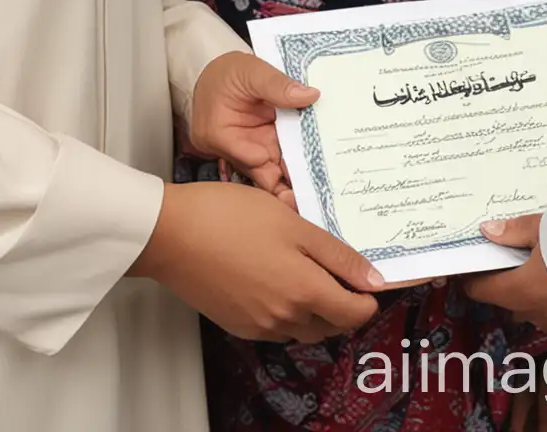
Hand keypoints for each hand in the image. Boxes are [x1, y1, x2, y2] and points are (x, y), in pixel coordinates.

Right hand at [130, 180, 384, 342]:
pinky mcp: (237, 324)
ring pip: (304, 329)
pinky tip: (276, 278)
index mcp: (303, 292)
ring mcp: (259, 326)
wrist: (172, 234)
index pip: (354, 314)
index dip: (366, 297)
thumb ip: (335, 255)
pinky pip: (276, 328)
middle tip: (338, 269)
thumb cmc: (231, 217)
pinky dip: (287, 312)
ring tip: (306, 270)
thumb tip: (374, 281)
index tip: (366, 276)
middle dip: (343, 304)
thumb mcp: (292, 224)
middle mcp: (284, 318)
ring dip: (315, 310)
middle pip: (331, 325)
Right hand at [189, 51, 315, 195]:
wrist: (220, 73)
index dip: (280, 166)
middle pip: (263, 175)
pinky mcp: (261, 146)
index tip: (308, 168)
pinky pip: (278, 160)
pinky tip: (316, 168)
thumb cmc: (226, 72)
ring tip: (324, 180)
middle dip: (290, 182)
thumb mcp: (251, 70)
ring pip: (274, 171)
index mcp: (219, 135)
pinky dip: (295, 162)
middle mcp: (232, 150)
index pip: (252, 160)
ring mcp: (249, 150)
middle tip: (319, 187)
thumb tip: (309, 95)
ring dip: (296, 173)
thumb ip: (278, 84)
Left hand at [463, 177, 546, 340]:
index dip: (473, 276)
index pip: (482, 290)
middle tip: (512, 255)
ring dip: (533, 291)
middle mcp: (539, 315)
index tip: (472, 263)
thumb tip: (488, 230)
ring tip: (545, 264)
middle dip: (507, 280)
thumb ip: (517, 230)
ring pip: (534, 308)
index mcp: (523, 290)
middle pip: (509, 299)